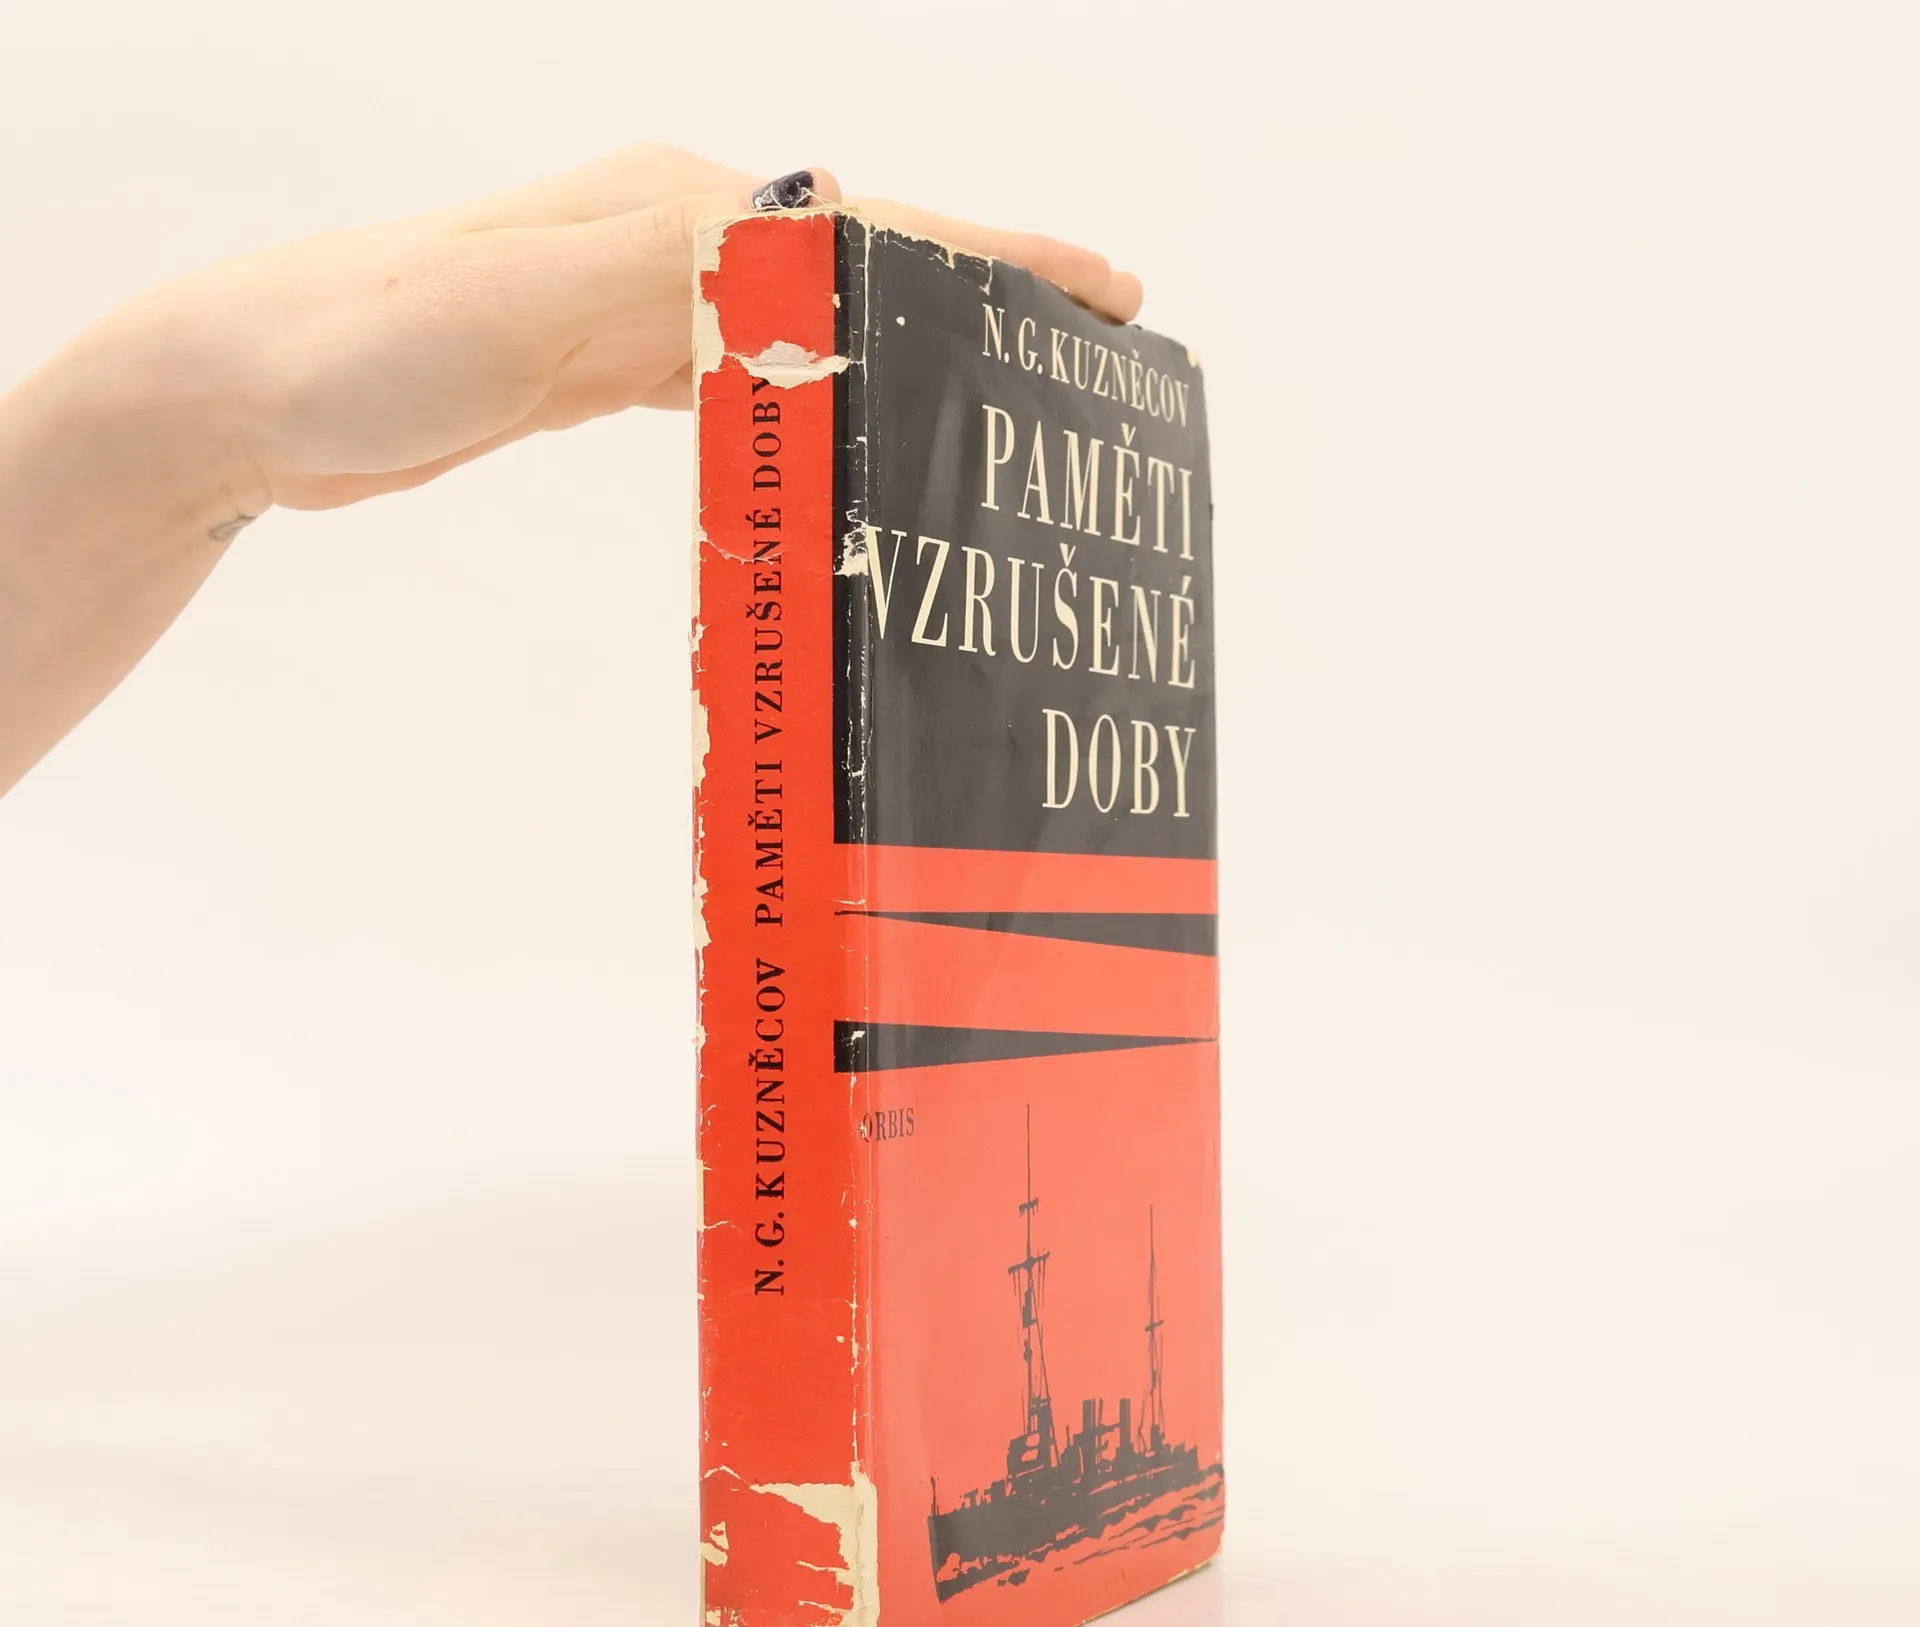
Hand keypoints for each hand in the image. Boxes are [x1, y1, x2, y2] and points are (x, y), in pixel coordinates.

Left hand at [98, 146, 1146, 515]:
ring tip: (987, 392)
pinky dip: (811, 392)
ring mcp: (633, 296)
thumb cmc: (362, 340)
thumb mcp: (524, 305)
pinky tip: (834, 428)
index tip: (1101, 291)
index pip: (864, 228)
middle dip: (974, 301)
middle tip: (1078, 349)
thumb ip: (670, 283)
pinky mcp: (601, 359)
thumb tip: (815, 276)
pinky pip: (743, 369)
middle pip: (857, 263)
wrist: (240, 385)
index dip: (989, 260)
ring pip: (807, 316)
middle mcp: (663, 235)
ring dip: (901, 348)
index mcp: (668, 210)